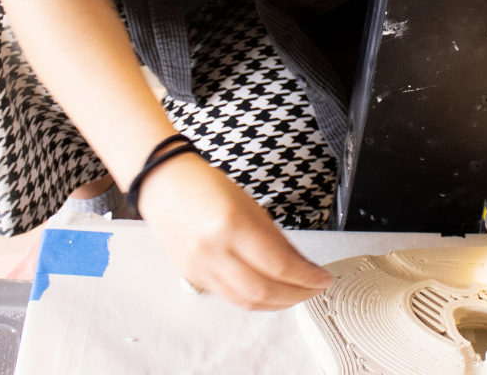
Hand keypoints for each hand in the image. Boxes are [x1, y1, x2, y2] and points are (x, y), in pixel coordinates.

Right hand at [136, 152, 332, 310]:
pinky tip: (269, 293)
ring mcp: (201, 267)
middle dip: (296, 295)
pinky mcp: (194, 276)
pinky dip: (254, 300)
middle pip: (264, 290)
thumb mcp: (247, 202)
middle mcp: (214, 249)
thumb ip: (273, 236)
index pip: (278, 264)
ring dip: (277, 304)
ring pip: (247, 301)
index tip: (322, 278)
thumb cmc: (202, 184)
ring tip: (296, 294)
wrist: (163, 184)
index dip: (306, 277)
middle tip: (314, 289)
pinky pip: (230, 297)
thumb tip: (301, 263)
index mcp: (231, 223)